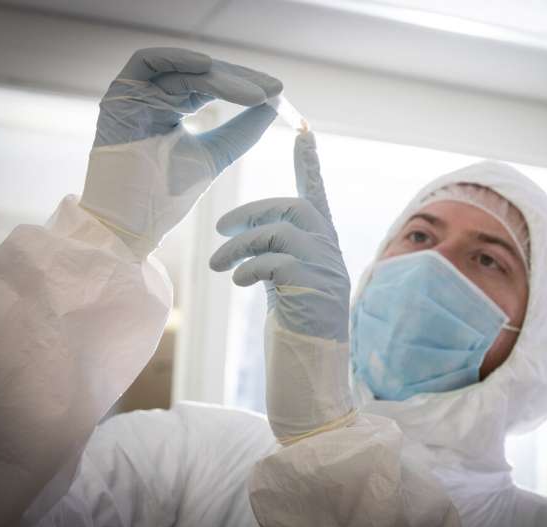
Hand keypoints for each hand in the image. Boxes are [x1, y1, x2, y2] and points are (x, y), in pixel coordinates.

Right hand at [80, 47, 281, 256]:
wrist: (131, 221)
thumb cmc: (167, 195)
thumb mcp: (216, 155)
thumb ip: (243, 131)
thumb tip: (274, 106)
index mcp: (172, 108)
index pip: (213, 84)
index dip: (245, 84)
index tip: (278, 93)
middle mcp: (153, 96)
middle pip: (201, 73)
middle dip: (240, 79)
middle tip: (271, 90)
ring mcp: (136, 93)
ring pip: (183, 69)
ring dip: (221, 77)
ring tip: (253, 94)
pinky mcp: (119, 94)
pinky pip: (146, 61)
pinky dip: (177, 58)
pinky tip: (207, 66)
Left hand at [210, 131, 349, 342]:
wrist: (310, 377)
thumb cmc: (293, 332)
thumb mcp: (282, 286)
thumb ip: (276, 255)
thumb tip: (249, 234)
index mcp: (322, 248)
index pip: (317, 196)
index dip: (309, 164)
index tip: (303, 131)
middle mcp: (330, 255)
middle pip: (294, 207)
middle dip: (252, 211)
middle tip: (220, 228)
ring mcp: (326, 273)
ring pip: (281, 233)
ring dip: (240, 245)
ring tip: (216, 266)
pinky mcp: (314, 292)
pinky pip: (276, 263)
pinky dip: (249, 266)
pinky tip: (236, 281)